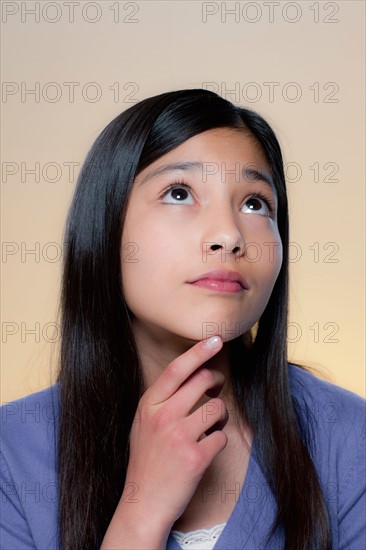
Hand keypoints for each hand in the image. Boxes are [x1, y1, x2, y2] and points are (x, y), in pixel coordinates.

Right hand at [101, 336, 227, 548]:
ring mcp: (180, 437)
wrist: (143, 503)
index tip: (215, 339)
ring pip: (218, 408)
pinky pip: (222, 436)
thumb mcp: (143, 424)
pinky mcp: (196, 457)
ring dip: (220, 416)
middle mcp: (163, 417)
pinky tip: (208, 448)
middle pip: (202, 381)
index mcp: (149, 405)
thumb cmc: (146, 460)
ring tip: (210, 427)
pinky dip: (219, 440)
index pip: (177, 369)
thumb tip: (192, 375)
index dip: (198, 351)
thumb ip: (162, 400)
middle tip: (217, 388)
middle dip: (216, 381)